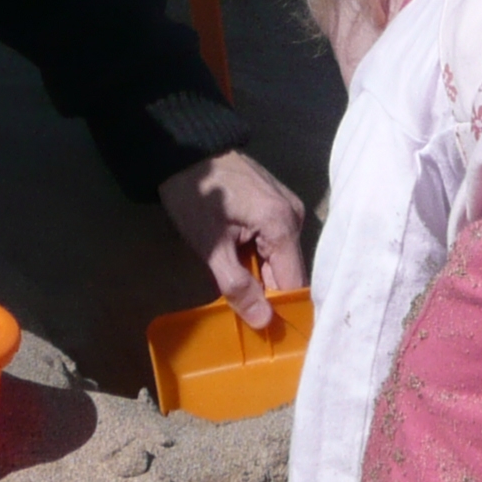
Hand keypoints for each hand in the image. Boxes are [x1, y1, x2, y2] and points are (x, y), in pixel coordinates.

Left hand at [157, 149, 309, 324]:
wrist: (186, 151)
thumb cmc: (195, 197)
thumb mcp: (210, 246)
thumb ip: (237, 286)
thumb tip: (264, 322)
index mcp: (282, 225)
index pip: (293, 284)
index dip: (278, 309)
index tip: (261, 331)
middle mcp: (295, 216)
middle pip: (288, 271)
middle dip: (266, 293)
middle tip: (239, 308)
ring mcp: (288, 207)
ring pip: (281, 258)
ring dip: (261, 274)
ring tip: (236, 282)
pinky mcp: (278, 203)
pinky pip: (276, 241)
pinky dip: (260, 256)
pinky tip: (240, 259)